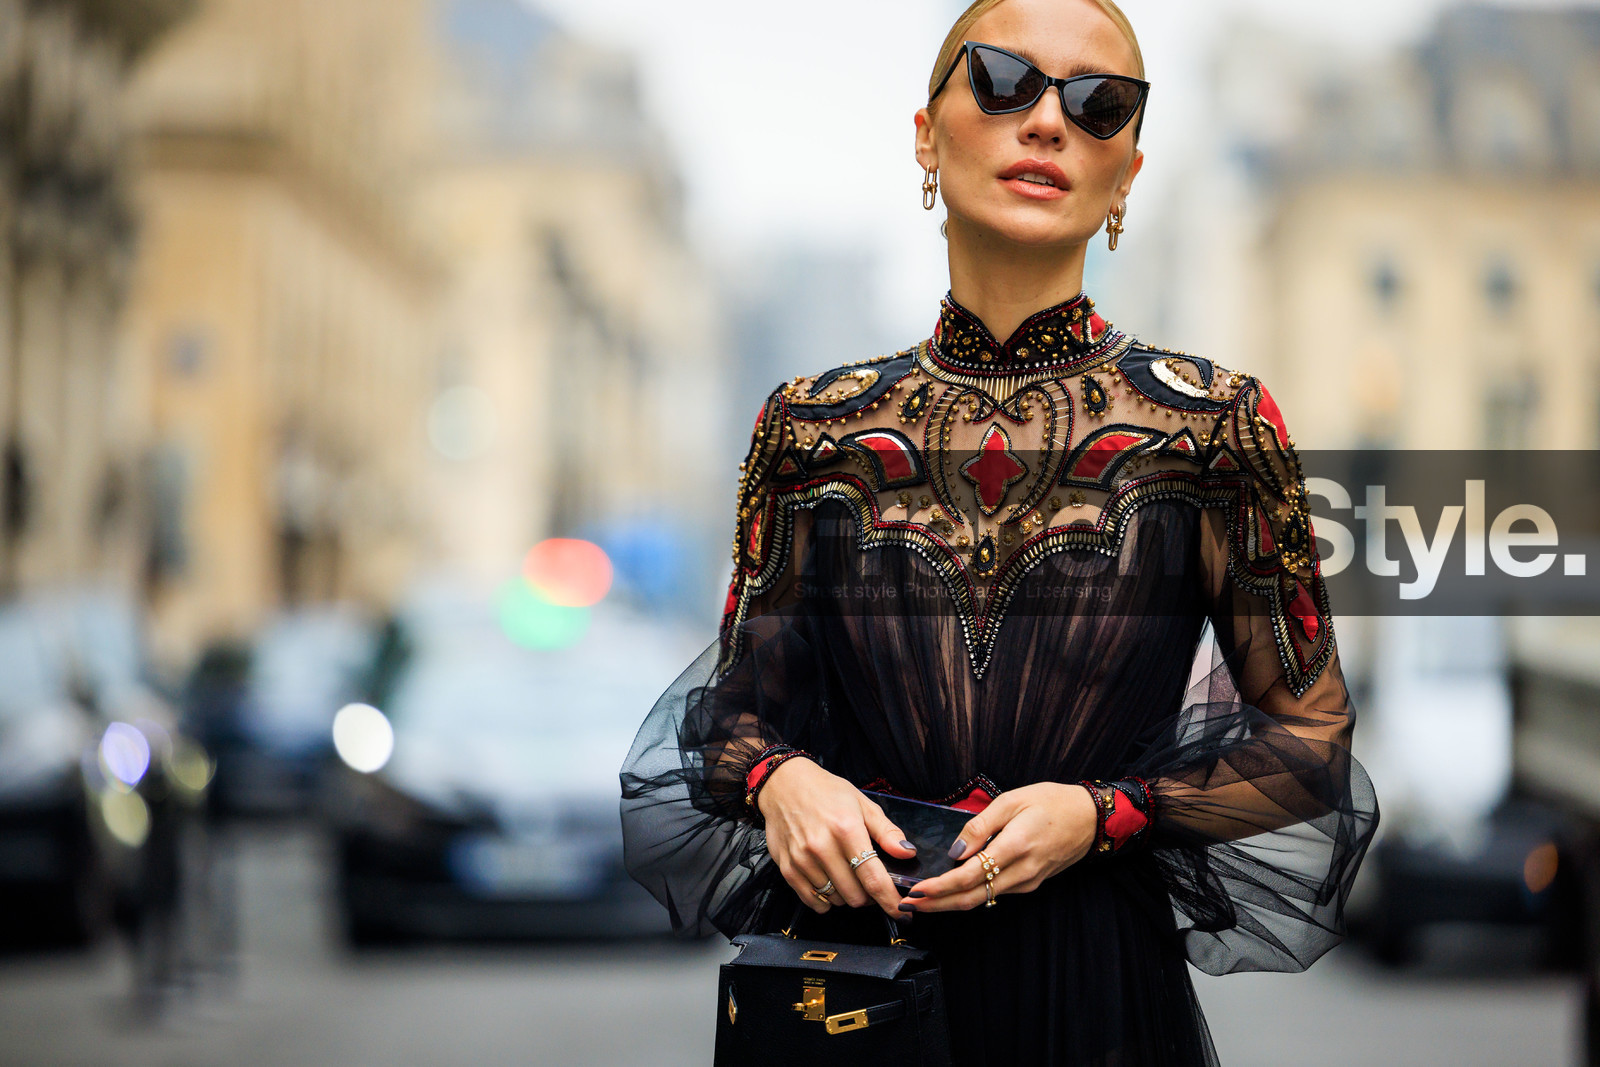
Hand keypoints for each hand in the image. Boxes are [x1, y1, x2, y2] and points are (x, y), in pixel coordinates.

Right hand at [756, 758, 918, 920]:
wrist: (784, 784)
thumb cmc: (826, 792)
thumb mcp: (862, 804)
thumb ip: (887, 831)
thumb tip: (907, 854)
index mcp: (846, 829)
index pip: (873, 878)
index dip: (889, 900)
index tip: (901, 911)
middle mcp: (822, 847)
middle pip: (855, 895)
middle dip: (868, 895)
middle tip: (867, 880)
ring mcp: (802, 860)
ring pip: (835, 900)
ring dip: (846, 895)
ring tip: (845, 874)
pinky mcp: (787, 868)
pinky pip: (813, 901)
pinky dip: (826, 899)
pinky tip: (829, 881)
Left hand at [900, 782, 1096, 911]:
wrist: (1091, 818)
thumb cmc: (1052, 802)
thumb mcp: (1012, 801)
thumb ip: (980, 826)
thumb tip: (955, 851)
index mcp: (1015, 847)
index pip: (970, 876)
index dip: (940, 888)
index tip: (916, 891)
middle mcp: (1022, 871)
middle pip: (973, 898)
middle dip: (938, 904)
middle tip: (909, 905)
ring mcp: (1028, 881)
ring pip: (984, 899)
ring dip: (952, 903)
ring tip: (924, 900)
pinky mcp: (1032, 883)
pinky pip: (996, 894)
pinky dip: (971, 895)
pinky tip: (954, 890)